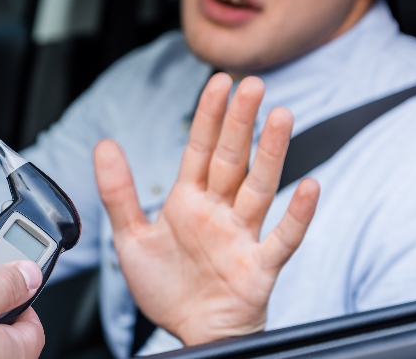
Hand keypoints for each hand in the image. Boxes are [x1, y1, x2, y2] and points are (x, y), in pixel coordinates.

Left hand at [94, 73, 319, 346]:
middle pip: (232, 159)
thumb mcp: (131, 237)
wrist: (188, 333)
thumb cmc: (167, 288)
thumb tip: (105, 144)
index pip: (200, 149)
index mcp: (190, 201)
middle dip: (241, 122)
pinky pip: (283, 238)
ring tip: (282, 117)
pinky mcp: (259, 267)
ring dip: (272, 153)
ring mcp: (242, 237)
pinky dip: (298, 214)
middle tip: (253, 85)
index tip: (219, 82)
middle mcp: (219, 212)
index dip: (209, 116)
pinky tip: (310, 188)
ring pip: (260, 188)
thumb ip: (118, 191)